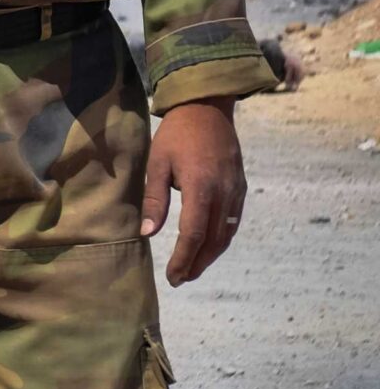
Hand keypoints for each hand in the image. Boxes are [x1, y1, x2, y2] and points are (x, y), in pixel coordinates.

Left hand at [144, 98, 246, 285]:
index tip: (173, 276)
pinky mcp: (241, 189)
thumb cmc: (176, 135)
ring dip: (210, 256)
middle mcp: (224, 194)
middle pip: (214, 240)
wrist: (207, 110)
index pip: (194, 234)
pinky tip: (209, 247)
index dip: (184, 258)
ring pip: (226, 235)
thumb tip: (148, 233)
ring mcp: (236, 192)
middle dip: (197, 263)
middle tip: (181, 279)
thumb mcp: (157, 163)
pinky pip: (233, 222)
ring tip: (192, 269)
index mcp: (201, 187)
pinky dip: (221, 240)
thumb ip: (155, 199)